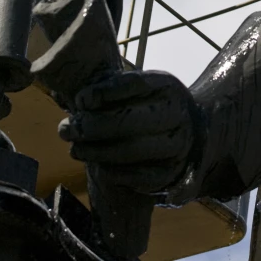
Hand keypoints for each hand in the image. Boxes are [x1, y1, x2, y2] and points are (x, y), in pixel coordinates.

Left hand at [58, 70, 200, 193]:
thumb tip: (78, 100)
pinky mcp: (170, 173)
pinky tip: (96, 163)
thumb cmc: (155, 106)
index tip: (80, 100)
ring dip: (95, 151)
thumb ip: (116, 90)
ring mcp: (176, 145)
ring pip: (130, 150)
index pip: (133, 84)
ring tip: (74, 147)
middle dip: (91, 126)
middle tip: (66, 128)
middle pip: (129, 120)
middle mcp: (176, 113)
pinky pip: (135, 176)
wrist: (194, 133)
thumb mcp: (145, 88)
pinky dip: (111, 170)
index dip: (103, 93)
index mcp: (166, 85)